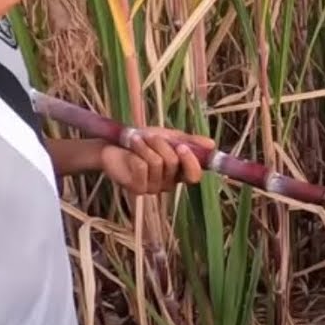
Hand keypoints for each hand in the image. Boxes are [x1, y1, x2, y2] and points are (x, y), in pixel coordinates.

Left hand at [99, 128, 215, 194]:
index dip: (191, 162)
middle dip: (161, 145)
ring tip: (137, 140)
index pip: (194, 176)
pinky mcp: (137, 188)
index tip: (183, 146)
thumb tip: (212, 144)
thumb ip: (190, 141)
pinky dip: (137, 152)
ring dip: (146, 146)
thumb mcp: (169, 137)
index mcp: (179, 173)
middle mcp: (168, 183)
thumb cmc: (142, 142)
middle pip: (174, 164)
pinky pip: (143, 167)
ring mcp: (153, 188)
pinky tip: (131, 149)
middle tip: (150, 136)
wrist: (112, 145)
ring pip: (157, 163)